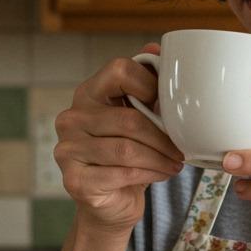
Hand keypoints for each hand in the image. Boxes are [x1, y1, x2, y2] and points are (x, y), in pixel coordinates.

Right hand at [54, 43, 184, 236]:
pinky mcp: (74, 179)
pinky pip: (121, 173)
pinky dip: (150, 174)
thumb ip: (147, 84)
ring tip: (175, 163)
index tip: (169, 107)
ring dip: (160, 158)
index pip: (119, 70)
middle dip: (164, 137)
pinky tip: (161, 174)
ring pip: (127, 149)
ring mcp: (68, 149)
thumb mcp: (141, 116)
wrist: (112, 202)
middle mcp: (71, 118)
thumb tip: (156, 48)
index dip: (151, 85)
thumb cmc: (129, 155)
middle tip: (183, 148)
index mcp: (88, 93)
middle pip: (129, 118)